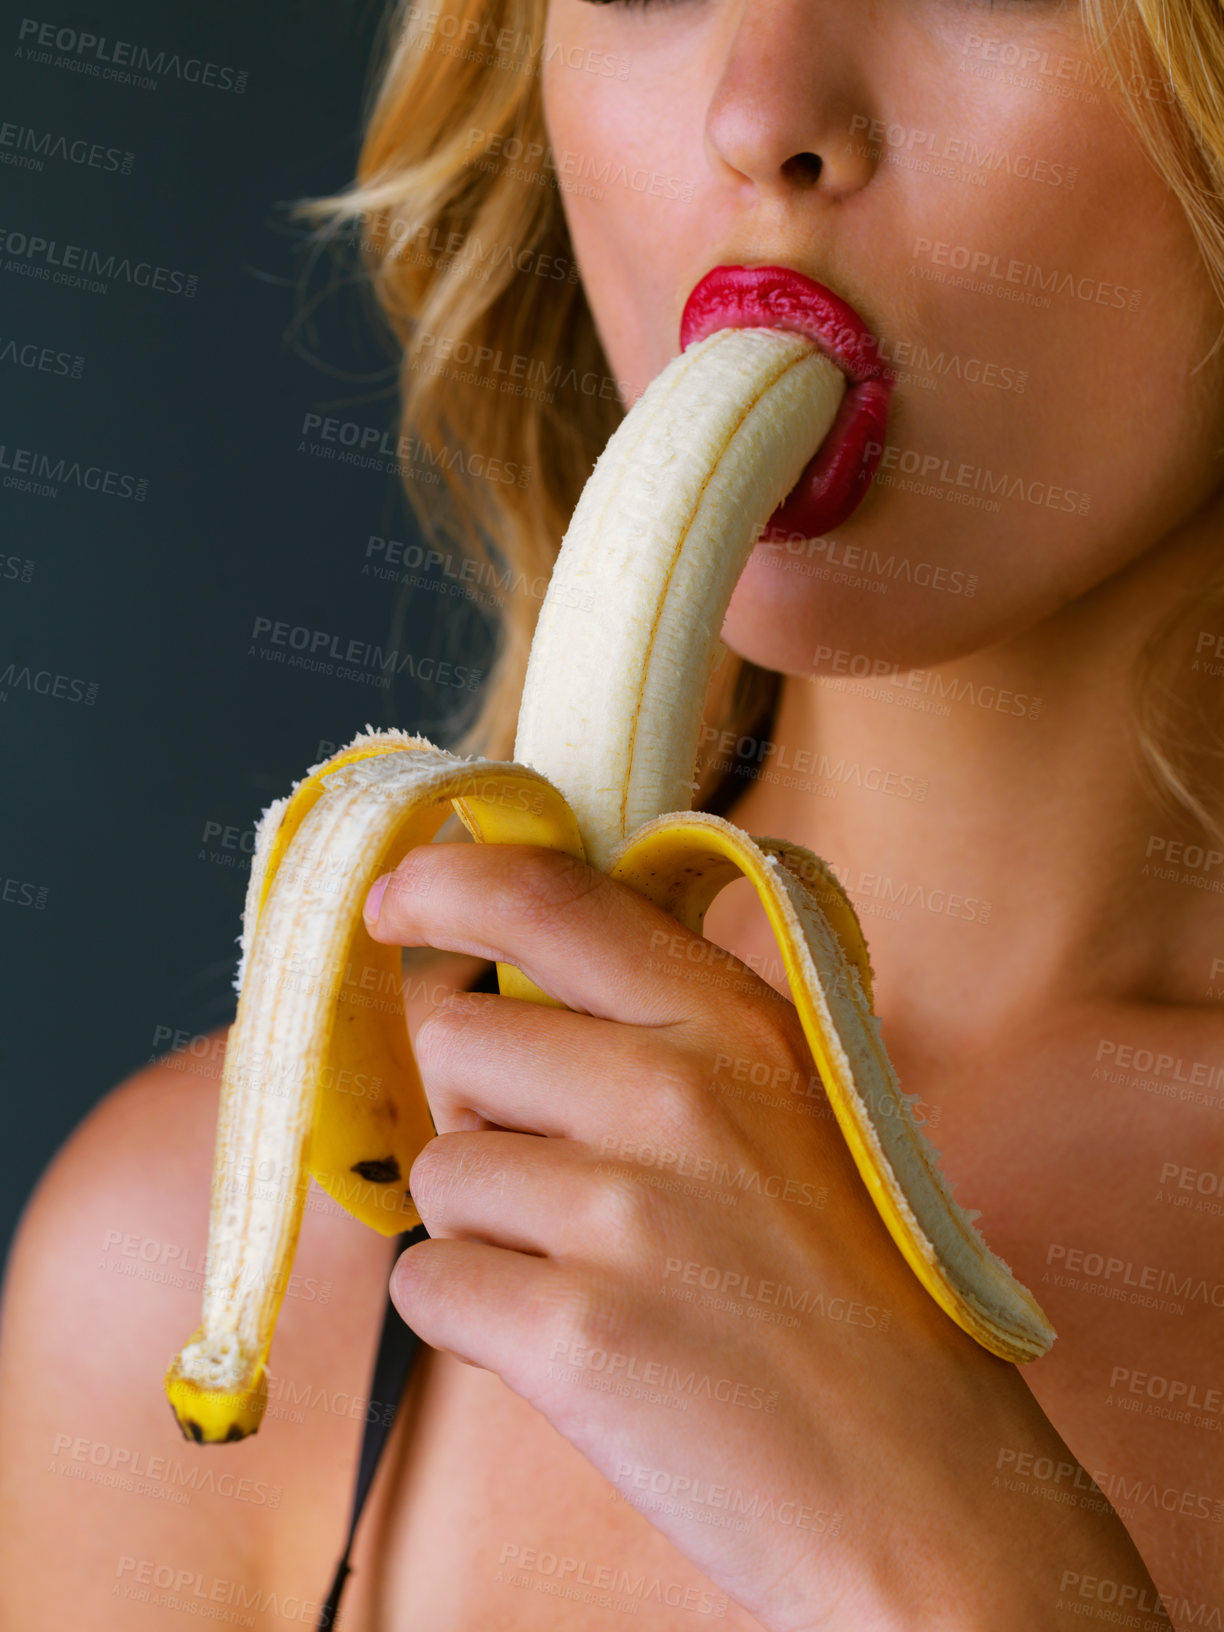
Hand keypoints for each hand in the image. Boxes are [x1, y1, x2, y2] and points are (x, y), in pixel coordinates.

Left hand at [363, 843, 1164, 1631]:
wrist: (924, 1490)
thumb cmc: (857, 1299)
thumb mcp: (797, 1109)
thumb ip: (672, 1034)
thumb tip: (510, 992)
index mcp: (735, 1025)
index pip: (549, 900)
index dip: (447, 882)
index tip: (397, 900)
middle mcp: (676, 1095)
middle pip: (458, 1038)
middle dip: (478, 1107)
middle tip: (560, 1177)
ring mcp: (624, 1215)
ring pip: (436, 1171)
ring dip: (482, 1226)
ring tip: (589, 1275)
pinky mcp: (573, 1336)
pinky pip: (426, 1285)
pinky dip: (472, 1318)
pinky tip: (570, 1344)